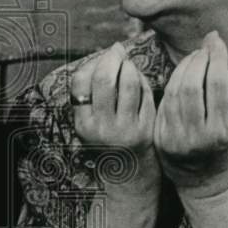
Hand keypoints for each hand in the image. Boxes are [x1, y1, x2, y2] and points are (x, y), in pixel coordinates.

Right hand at [70, 42, 158, 194]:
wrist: (130, 175)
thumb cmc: (110, 140)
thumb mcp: (93, 122)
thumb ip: (96, 94)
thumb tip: (110, 52)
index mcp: (83, 123)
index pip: (81, 82)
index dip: (91, 63)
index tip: (100, 58)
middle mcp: (102, 126)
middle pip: (104, 78)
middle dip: (111, 58)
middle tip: (117, 51)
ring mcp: (125, 128)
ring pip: (128, 82)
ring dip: (129, 66)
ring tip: (128, 64)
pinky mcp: (146, 128)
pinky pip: (145, 93)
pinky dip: (143, 80)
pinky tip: (140, 78)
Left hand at [154, 31, 227, 199]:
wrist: (205, 188)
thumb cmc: (224, 154)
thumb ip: (218, 99)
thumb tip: (211, 55)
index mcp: (219, 133)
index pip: (215, 85)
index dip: (216, 58)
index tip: (217, 41)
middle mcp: (195, 137)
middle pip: (190, 85)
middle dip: (197, 60)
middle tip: (204, 49)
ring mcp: (173, 139)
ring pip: (173, 92)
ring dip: (182, 68)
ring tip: (193, 58)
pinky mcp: (159, 139)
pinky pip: (162, 104)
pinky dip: (170, 85)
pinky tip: (178, 76)